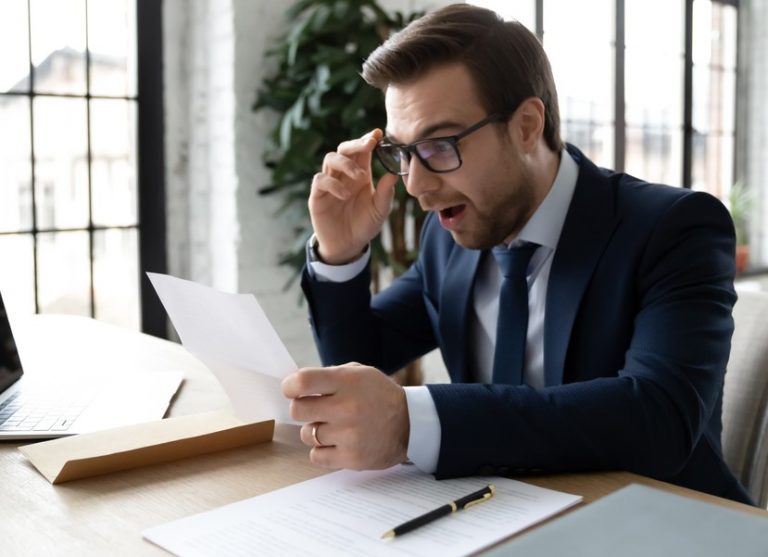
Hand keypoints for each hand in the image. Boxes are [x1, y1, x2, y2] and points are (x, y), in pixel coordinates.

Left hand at [282, 363, 409, 469]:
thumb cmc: (379, 396)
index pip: (301, 382)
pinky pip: (316, 456)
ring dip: (315, 431)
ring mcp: (349, 435)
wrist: (412, 424)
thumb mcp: (359, 374)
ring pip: (307, 434)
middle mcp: (347, 407)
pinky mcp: (352, 458)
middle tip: (315, 409)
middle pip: (297, 410)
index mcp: (347, 382)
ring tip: (334, 427)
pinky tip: (338, 442)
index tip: (293, 390)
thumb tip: (294, 384)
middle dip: (302, 409)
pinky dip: (323, 450)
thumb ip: (328, 376)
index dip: (290, 386)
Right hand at [309, 130, 398, 264]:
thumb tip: (394, 174)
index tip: (378, 133)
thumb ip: (385, 192)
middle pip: (344, 149)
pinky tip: (344, 195)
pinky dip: (332, 184)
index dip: (368, 139)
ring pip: (330, 159)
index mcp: (360, 173)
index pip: (362, 151)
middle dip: (356, 144)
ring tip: (360, 177)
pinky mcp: (317, 195)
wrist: (348, 246)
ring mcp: (329, 183)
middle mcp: (343, 175)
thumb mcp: (380, 210)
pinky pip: (320, 180)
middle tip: (369, 145)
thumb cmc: (365, 225)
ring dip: (346, 163)